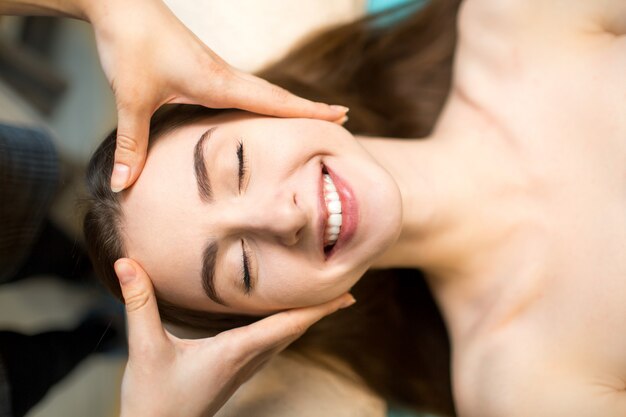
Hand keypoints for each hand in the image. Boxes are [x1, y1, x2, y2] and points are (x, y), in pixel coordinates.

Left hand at [82, 0, 348, 191]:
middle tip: (342, 118)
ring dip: (289, 103)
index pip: (274, 101)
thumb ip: (133, 144)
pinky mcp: (203, 69)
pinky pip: (244, 88)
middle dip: (310, 108)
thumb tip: (125, 186)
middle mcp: (224, 75)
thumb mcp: (131, 98)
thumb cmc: (129, 44)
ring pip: (263, 91)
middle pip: (278, 95)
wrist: (119, 2)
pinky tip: (259, 110)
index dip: (308, 111)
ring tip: (311, 117)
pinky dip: (264, 100)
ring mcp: (216, 70)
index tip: (341, 116)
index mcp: (217, 82)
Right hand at [113, 258, 354, 416]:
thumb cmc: (153, 399)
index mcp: (235, 351)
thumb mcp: (144, 348)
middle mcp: (247, 360)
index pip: (286, 324)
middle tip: (346, 291)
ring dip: (304, 320)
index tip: (346, 296)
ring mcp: (243, 369)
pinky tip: (283, 322)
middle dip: (320, 311)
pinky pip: (270, 345)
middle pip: (294, 330)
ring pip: (284, 339)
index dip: (317, 309)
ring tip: (323, 301)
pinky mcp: (235, 372)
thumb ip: (139, 303)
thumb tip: (128, 262)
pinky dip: (285, 328)